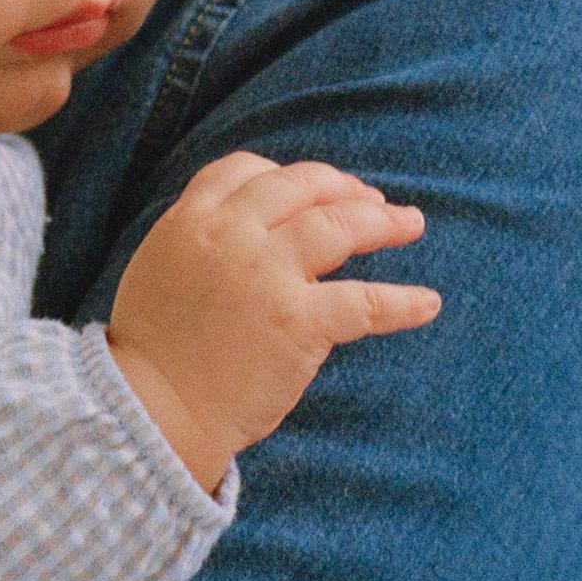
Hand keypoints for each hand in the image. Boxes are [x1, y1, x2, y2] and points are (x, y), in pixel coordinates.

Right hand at [107, 153, 439, 491]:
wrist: (153, 410)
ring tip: (411, 223)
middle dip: (343, 188)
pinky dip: (403, 302)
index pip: (247, 170)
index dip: (288, 175)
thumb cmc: (154, 353)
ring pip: (339, 226)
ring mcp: (267, 274)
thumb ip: (198, 240)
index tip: (316, 190)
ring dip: (383, 222)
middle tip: (373, 202)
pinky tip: (428, 303)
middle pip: (301, 186)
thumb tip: (244, 228)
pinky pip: (366, 303)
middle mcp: (230, 234)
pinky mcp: (299, 322)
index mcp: (191, 219)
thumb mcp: (158, 268)